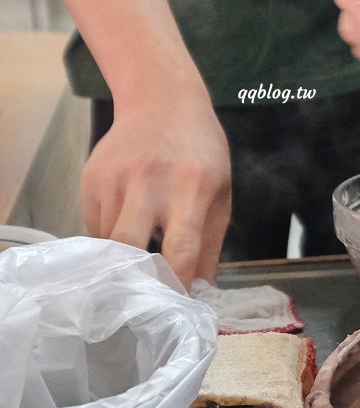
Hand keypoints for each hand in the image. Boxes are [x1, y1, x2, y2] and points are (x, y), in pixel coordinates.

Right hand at [81, 91, 231, 287]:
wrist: (162, 101)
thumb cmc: (200, 151)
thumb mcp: (221, 192)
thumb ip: (211, 244)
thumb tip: (204, 290)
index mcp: (193, 187)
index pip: (182, 249)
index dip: (178, 285)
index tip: (178, 306)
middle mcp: (150, 181)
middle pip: (129, 247)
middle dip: (136, 279)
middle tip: (146, 299)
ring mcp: (116, 179)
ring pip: (109, 241)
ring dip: (123, 260)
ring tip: (139, 264)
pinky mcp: (91, 179)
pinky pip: (95, 226)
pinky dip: (110, 239)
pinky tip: (128, 227)